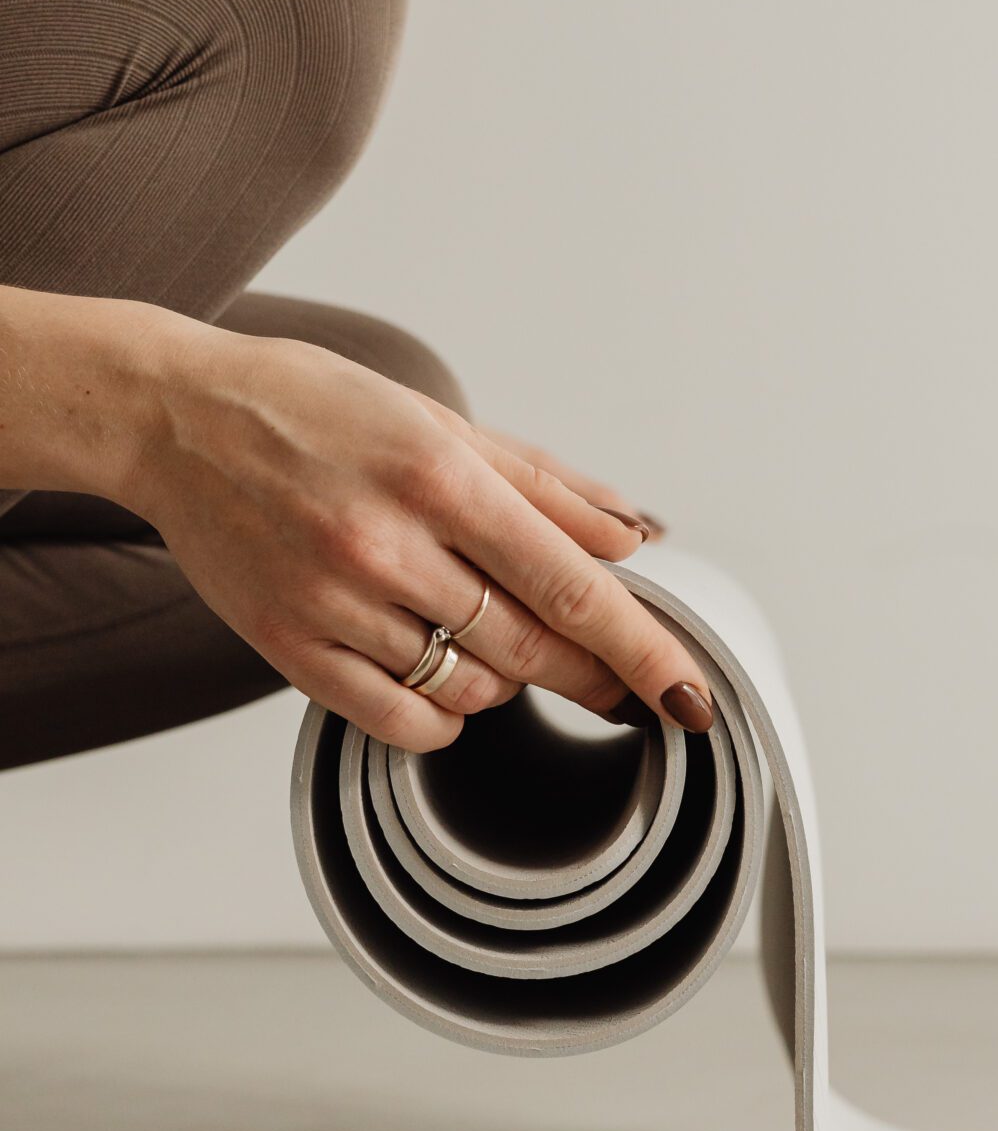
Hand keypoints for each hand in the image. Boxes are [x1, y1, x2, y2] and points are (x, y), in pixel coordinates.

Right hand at [122, 321, 710, 750]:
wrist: (176, 420)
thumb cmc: (311, 410)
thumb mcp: (437, 420)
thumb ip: (544, 485)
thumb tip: (633, 537)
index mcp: (437, 473)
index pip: (570, 583)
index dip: (642, 648)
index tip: (689, 694)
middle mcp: (387, 541)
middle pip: (532, 646)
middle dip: (592, 674)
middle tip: (615, 680)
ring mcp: (334, 600)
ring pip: (471, 687)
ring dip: (507, 680)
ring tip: (485, 633)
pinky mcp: (290, 648)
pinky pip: (401, 721)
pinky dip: (444, 714)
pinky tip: (441, 677)